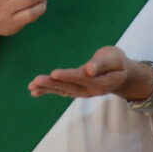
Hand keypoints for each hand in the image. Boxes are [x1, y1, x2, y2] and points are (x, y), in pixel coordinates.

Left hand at [28, 46, 151, 99]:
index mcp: (100, 81)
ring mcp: (82, 92)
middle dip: (51, 84)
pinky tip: (35, 91)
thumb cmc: (117, 62)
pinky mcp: (76, 90)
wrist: (121, 74)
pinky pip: (61, 91)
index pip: (81, 78)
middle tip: (35, 81)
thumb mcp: (115, 59)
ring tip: (31, 86)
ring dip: (46, 88)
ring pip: (62, 90)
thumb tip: (89, 69)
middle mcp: (89, 90)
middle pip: (69, 87)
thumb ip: (103, 64)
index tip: (54, 73)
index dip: (68, 76)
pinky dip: (47, 91)